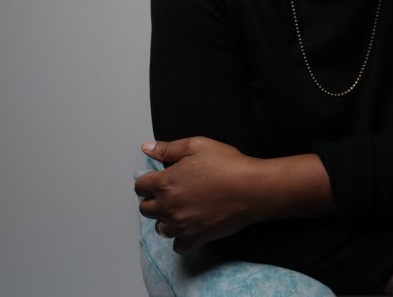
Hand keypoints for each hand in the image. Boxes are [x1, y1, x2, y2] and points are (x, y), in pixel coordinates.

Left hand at [134, 137, 260, 253]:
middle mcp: (168, 206)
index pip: (140, 186)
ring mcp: (181, 225)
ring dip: (165, 219)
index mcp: (165, 183)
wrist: (252, 189)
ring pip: (160, 228)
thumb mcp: (196, 146)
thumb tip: (146, 148)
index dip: (147, 181)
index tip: (156, 179)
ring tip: (179, 209)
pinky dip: (180, 238)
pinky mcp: (195, 238)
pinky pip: (177, 246)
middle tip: (168, 193)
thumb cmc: (227, 165)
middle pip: (145, 209)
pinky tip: (189, 227)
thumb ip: (167, 149)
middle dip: (152, 200)